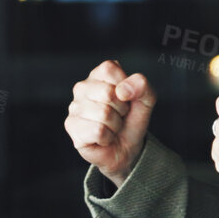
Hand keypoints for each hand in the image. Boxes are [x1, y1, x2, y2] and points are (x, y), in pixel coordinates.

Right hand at [65, 60, 155, 183]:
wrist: (126, 148)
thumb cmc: (131, 120)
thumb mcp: (146, 100)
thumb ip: (142, 86)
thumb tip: (122, 90)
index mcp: (99, 75)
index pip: (109, 69)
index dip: (125, 87)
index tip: (126, 98)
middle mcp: (82, 88)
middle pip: (107, 93)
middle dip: (121, 109)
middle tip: (119, 116)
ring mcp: (74, 107)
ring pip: (103, 113)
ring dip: (115, 125)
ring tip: (111, 127)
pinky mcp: (72, 126)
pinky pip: (97, 131)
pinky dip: (107, 137)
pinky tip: (103, 137)